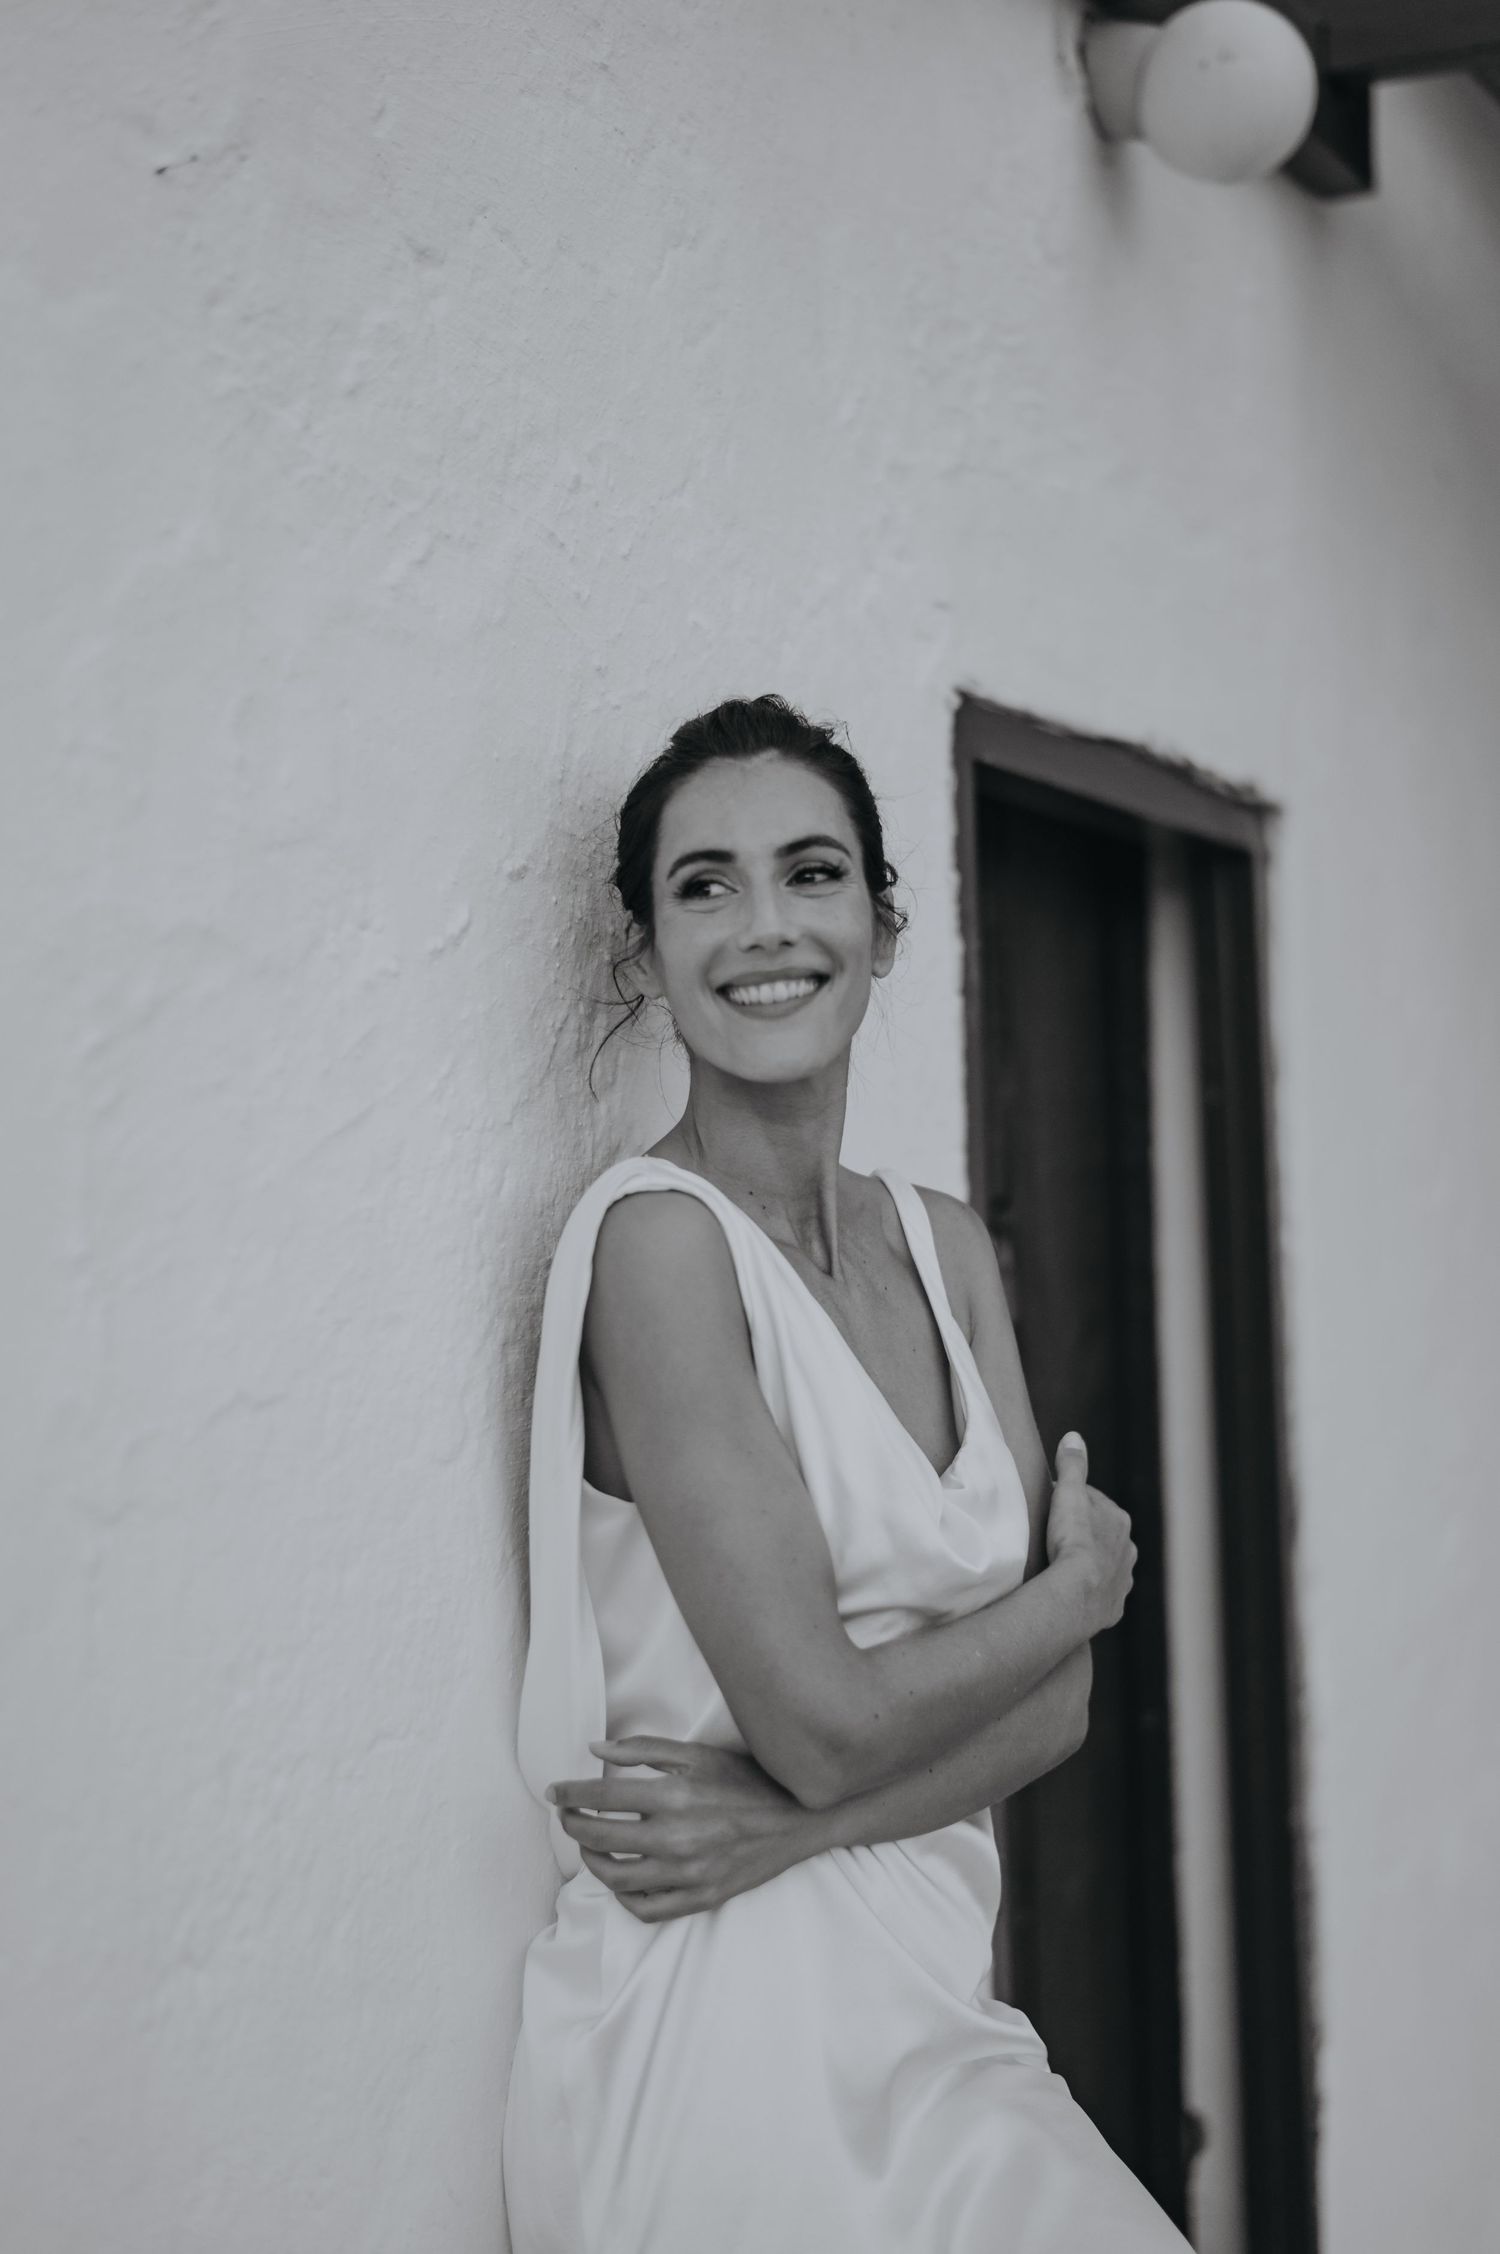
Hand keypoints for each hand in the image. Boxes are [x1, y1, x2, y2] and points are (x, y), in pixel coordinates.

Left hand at [547, 1736, 811, 1923]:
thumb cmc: (747, 1780)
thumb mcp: (698, 1753)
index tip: (554, 1793)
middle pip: (600, 1839)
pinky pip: (647, 1909)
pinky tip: (621, 1878)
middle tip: (567, 1815)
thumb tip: (595, 1750)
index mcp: (674, 1797)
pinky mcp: (700, 1898)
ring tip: (590, 1846)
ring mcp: (688, 1874)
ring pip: (617, 1879)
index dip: (569, 1794)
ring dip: (593, 1861)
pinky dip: (624, 1897)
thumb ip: (644, 1749)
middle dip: (572, 1825)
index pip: (600, 1798)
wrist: (798, 1819)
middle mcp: (676, 1839)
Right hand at [1044, 1432, 1135, 1632]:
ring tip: (1067, 1566)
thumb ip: (1072, 1466)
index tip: (1056, 1507)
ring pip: (1108, 1566)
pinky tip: (1076, 1592)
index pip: (1096, 1503)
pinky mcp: (1113, 1608)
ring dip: (1093, 1564)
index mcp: (1119, 1521)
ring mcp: (1122, 1581)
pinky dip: (1092, 1592)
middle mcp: (1127, 1551)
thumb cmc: (1073, 1540)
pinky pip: (1103, 1596)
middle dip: (1088, 1534)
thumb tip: (1074, 1437)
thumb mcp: (1068, 1494)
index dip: (1075, 1503)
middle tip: (1060, 1536)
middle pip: (1105, 1536)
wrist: (1076, 1593)